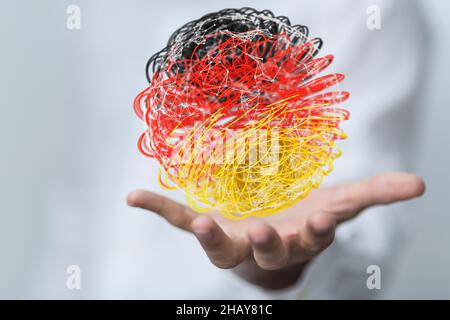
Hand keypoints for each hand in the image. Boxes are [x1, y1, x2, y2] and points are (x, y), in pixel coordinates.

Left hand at [127, 173, 424, 289]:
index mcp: (301, 236)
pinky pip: (182, 220)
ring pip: (223, 246)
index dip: (318, 230)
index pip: (314, 235)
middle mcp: (267, 245)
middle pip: (269, 249)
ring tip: (204, 224)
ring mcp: (234, 240)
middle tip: (265, 233)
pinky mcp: (209, 229)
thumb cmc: (303, 219)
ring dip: (211, 237)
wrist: (272, 239)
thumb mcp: (340, 204)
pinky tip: (135, 197)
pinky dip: (160, 208)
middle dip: (270, 243)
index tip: (321, 220)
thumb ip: (376, 193)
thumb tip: (420, 184)